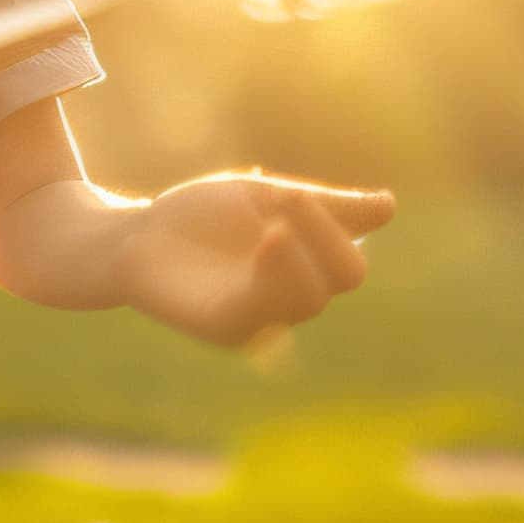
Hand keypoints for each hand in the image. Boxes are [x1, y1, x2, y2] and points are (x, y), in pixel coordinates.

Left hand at [113, 173, 394, 348]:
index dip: (335, 228)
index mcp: (305, 271)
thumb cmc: (200, 218)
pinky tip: (268, 241)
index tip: (298, 195)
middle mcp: (289, 300)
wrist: (133, 233)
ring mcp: (257, 319)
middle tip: (289, 199)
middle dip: (324, 233)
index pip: (348, 264)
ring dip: (300, 252)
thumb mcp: (265, 199)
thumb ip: (323, 207)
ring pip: (307, 299)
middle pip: (340, 279)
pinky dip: (272, 276)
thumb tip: (390, 206)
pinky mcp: (220, 327)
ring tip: (274, 221)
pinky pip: (260, 312)